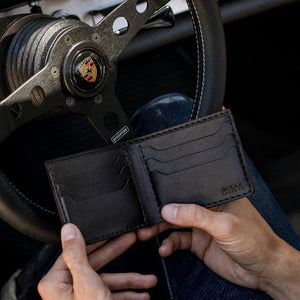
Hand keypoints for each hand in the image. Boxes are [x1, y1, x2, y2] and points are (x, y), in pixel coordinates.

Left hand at [38, 224, 156, 299]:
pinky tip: (141, 295)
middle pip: (96, 262)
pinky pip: (109, 295)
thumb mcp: (86, 283)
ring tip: (148, 280)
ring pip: (107, 280)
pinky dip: (126, 295)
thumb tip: (68, 230)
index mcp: (57, 281)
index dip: (99, 239)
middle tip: (132, 239)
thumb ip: (77, 254)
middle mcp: (67, 289)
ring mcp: (81, 299)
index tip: (112, 230)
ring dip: (130, 280)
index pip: (78, 250)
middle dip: (118, 254)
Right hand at [138, 198, 299, 299]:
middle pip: (178, 207)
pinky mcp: (198, 242)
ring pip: (175, 224)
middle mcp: (206, 209)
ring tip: (146, 234)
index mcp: (216, 196)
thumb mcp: (225, 224)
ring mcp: (201, 226)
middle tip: (145, 220)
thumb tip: (169, 209)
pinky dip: (169, 245)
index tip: (153, 198)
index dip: (171, 193)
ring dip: (160, 229)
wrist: (262, 270)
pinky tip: (164, 249)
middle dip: (160, 213)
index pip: (189, 190)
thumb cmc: (254, 240)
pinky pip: (178, 241)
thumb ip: (196, 216)